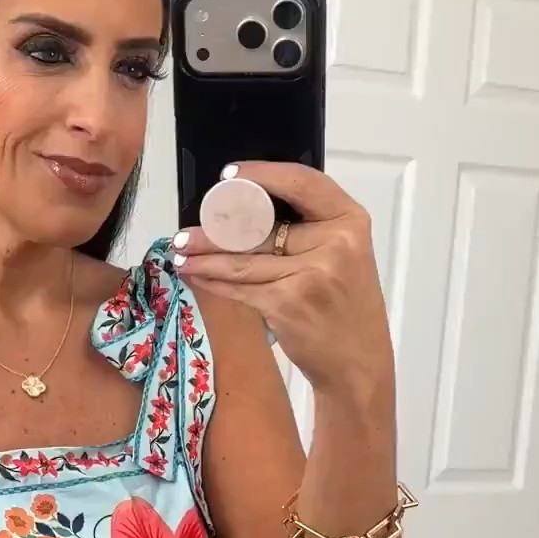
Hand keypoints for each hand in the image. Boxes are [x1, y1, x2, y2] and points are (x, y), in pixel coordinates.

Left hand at [173, 162, 393, 404]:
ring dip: (204, 255)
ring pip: (243, 259)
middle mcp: (334, 243)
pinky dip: (213, 281)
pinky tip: (196, 275)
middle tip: (187, 229)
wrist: (358, 363)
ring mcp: (310, 274)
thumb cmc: (346, 308)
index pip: (302, 182)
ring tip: (179, 251)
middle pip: (262, 226)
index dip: (262, 174)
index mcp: (350, 221)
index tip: (229, 176)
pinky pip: (240, 287)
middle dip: (217, 228)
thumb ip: (311, 230)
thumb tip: (247, 211)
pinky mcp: (287, 303)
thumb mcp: (346, 257)